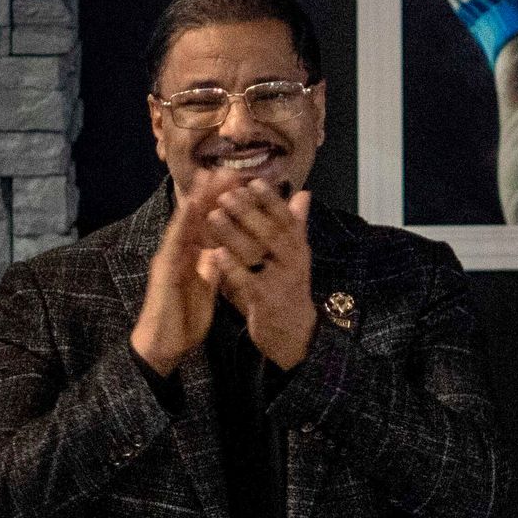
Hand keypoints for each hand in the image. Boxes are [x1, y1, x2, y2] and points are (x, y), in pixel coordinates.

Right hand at [130, 167, 233, 373]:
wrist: (163, 346)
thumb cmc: (184, 317)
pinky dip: (182, 222)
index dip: (223, 204)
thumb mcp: (206, 286)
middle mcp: (179, 251)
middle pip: (196, 218)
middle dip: (211, 193)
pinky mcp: (163, 269)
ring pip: (183, 222)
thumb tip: (226, 246)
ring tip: (209, 176)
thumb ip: (213, 265)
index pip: (209, 224)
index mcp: (192, 255)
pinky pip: (174, 242)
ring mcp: (169, 257)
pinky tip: (190, 206)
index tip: (242, 183)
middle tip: (229, 168)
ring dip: (196, 198)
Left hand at [201, 178, 318, 371]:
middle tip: (225, 194)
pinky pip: (246, 280)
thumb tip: (303, 194)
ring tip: (213, 215)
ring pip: (256, 252)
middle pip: (270, 231)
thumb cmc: (289, 290)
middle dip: (247, 211)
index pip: (287, 218)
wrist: (294, 335)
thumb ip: (296, 226)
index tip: (252, 181)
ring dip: (234, 233)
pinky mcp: (265, 301)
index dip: (270, 199)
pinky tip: (215, 254)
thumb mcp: (296, 258)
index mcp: (299, 248)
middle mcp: (294, 261)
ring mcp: (280, 281)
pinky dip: (231, 266)